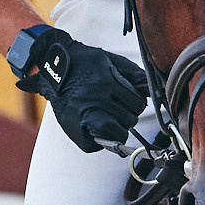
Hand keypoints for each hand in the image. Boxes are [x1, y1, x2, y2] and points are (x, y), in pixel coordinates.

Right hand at [12, 26, 151, 153]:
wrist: (52, 66)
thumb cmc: (84, 62)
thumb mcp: (110, 60)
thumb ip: (134, 74)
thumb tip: (152, 90)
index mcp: (106, 80)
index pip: (137, 103)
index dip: (137, 103)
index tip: (130, 100)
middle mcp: (94, 97)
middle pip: (129, 118)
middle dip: (129, 115)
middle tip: (120, 109)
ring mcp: (82, 114)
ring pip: (116, 132)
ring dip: (120, 128)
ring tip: (113, 119)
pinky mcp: (73, 127)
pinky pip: (96, 144)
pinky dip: (102, 139)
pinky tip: (100, 128)